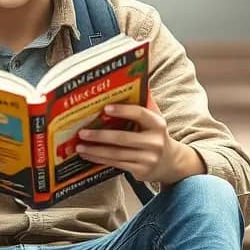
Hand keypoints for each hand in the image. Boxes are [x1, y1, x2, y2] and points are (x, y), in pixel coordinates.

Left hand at [75, 93, 199, 183]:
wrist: (170, 161)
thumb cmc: (154, 133)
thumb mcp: (154, 117)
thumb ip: (143, 102)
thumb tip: (130, 78)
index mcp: (157, 123)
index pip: (140, 114)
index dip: (123, 111)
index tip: (105, 108)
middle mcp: (155, 141)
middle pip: (123, 138)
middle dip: (100, 136)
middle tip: (82, 132)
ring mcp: (148, 158)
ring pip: (116, 154)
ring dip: (95, 150)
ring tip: (79, 145)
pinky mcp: (141, 171)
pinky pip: (116, 164)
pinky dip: (99, 159)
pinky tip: (87, 154)